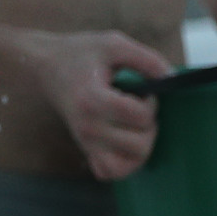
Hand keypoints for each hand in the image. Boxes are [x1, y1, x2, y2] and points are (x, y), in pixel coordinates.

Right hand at [18, 28, 172, 180]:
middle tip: (137, 108)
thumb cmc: (78, 53)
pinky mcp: (84, 147)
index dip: (150, 102)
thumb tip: (173, 79)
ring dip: (140, 147)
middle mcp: (87, 126)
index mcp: (92, 100)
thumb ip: (147, 59)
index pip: (140, 117)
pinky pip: (109, 171)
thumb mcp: (113, 43)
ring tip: (134, 127)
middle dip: (148, 126)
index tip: (139, 90)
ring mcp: (85, 140)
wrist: (43, 65)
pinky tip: (125, 144)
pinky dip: (123, 164)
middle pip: (139, 145)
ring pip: (127, 164)